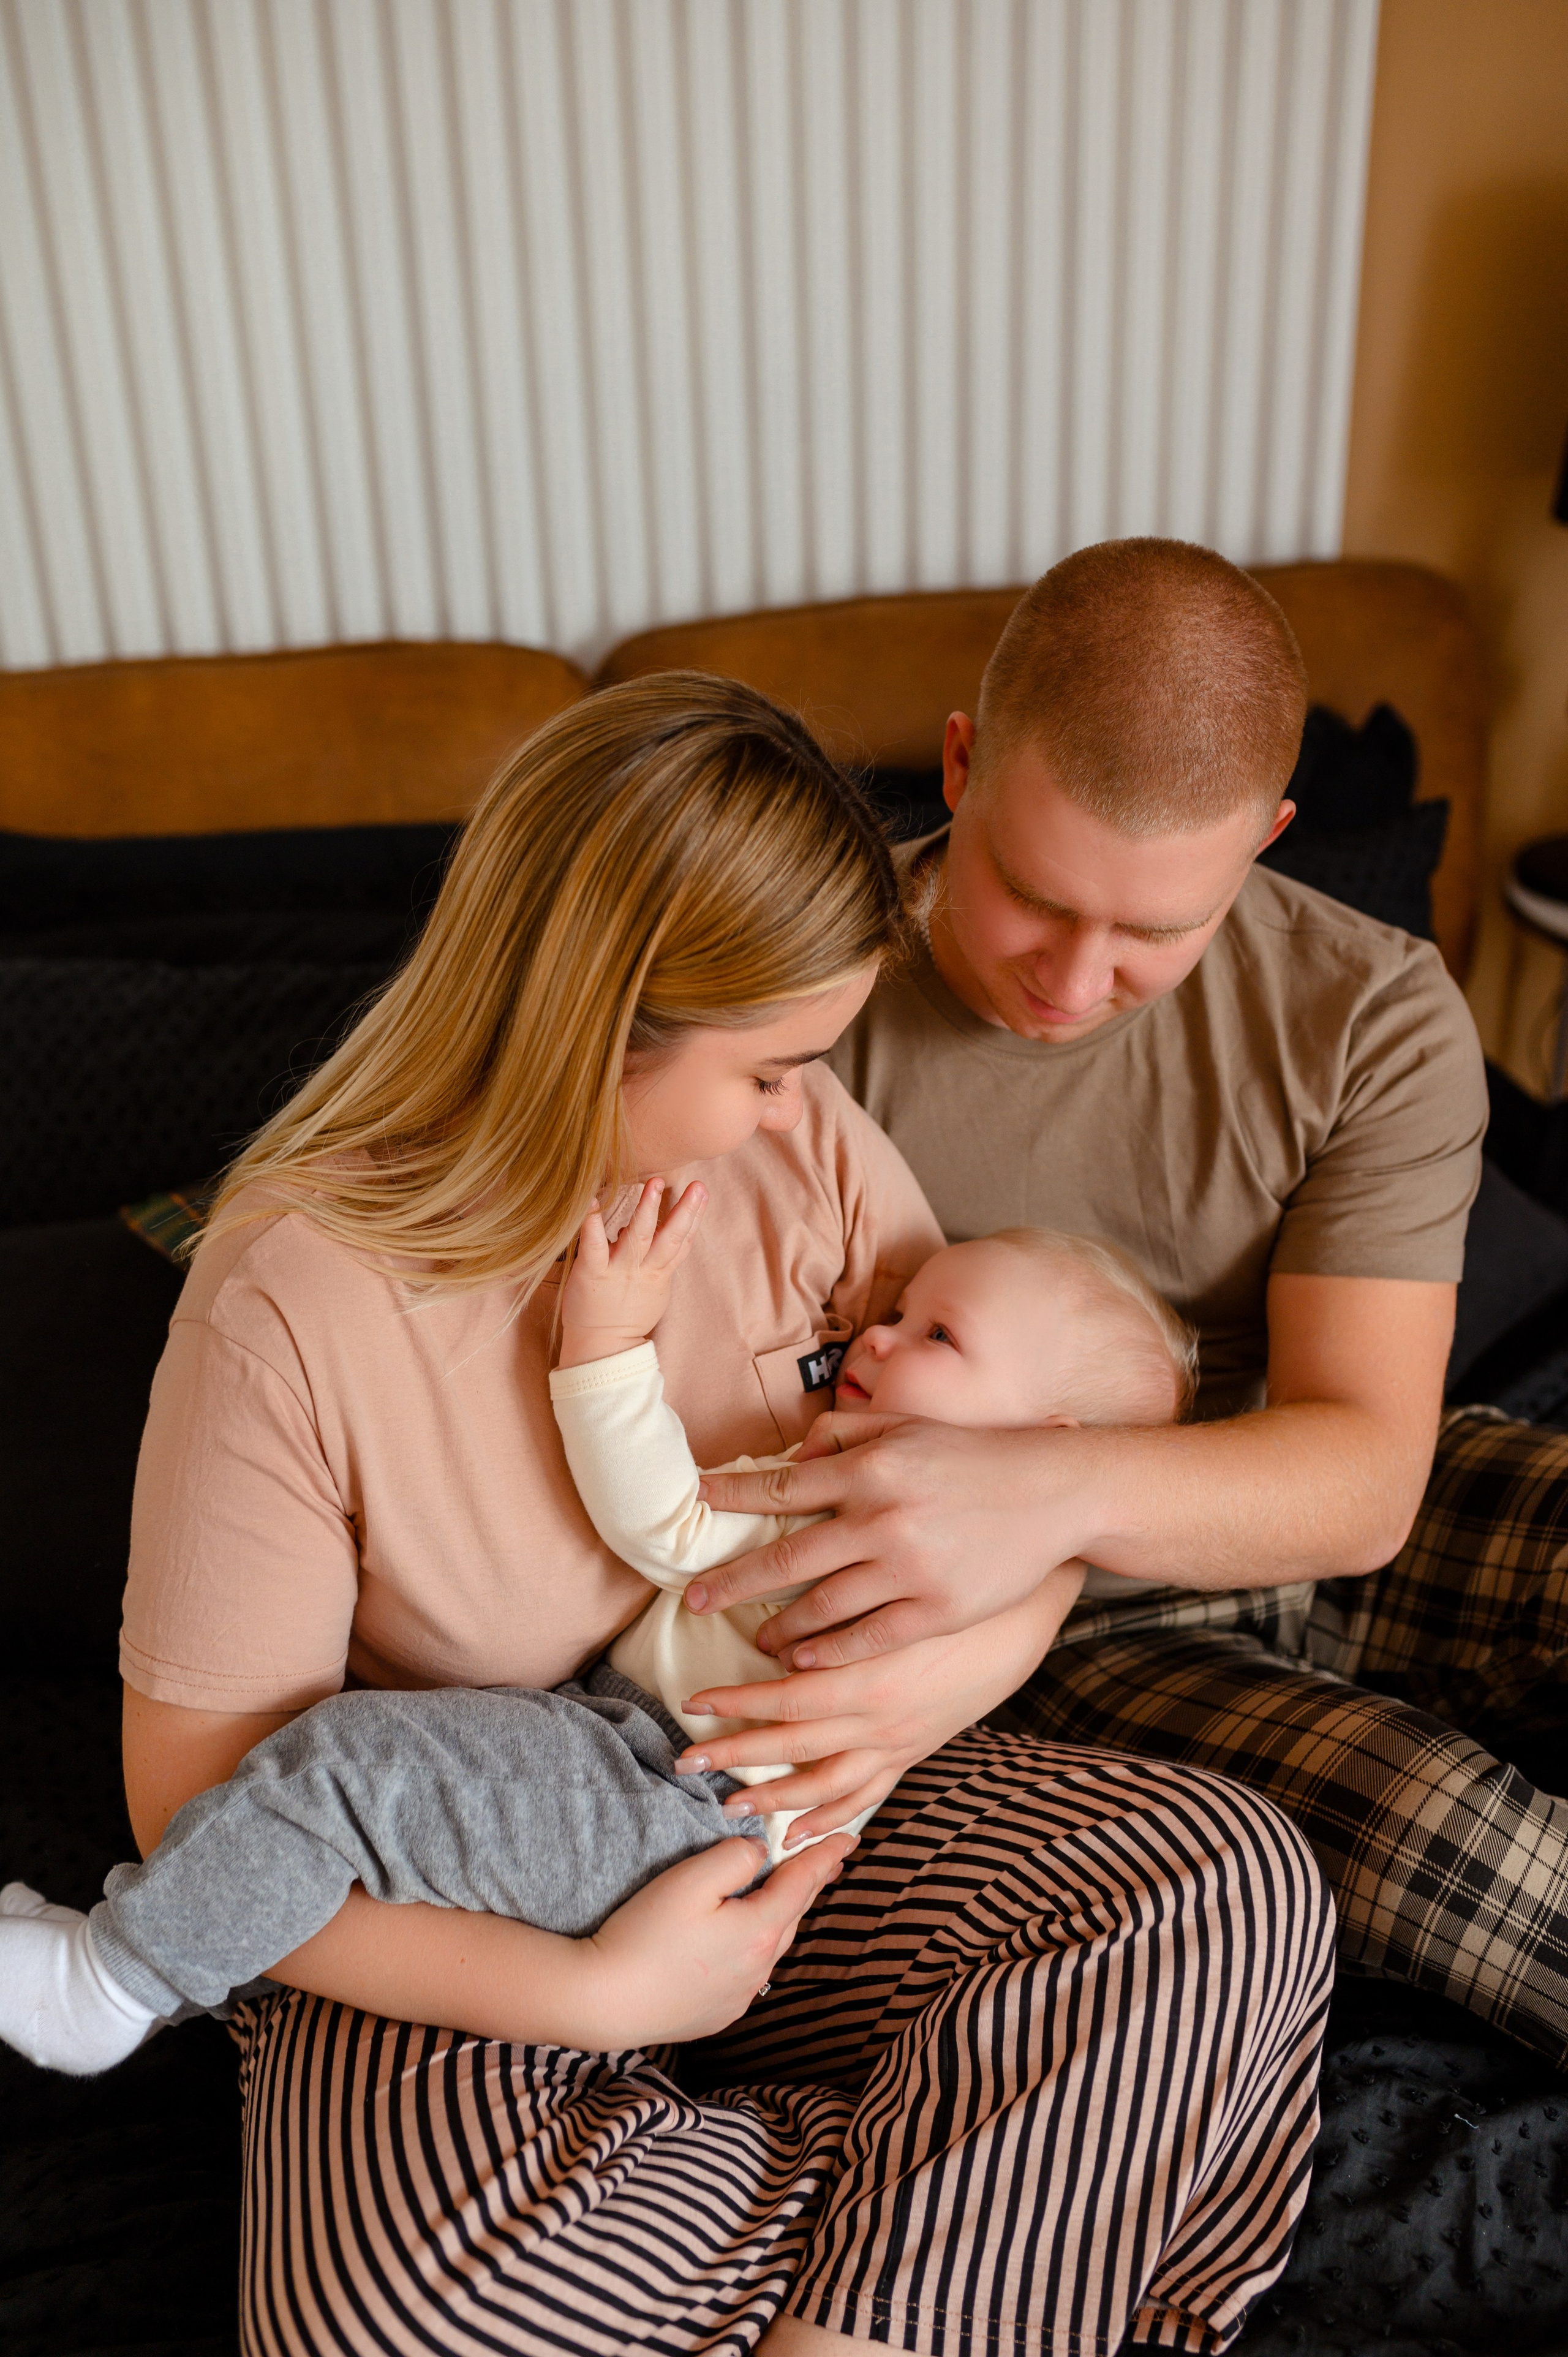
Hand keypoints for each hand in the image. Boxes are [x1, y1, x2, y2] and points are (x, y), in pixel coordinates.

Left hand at [558, 1177, 706, 1367]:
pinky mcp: (593, 1274)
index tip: (701, 1192)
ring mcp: (620, 1272)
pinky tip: (593, 1202)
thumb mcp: (649, 1289)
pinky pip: (594, 1246)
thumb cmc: (625, 1315)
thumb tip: (634, 1226)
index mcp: (659, 1273)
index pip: (681, 1242)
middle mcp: (644, 1270)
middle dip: (684, 1211)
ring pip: (638, 1237)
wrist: (603, 1347)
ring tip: (654, 1184)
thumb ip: (648, 1259)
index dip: (694, 1217)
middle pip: (670, 1238)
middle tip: (696, 1186)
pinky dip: (593, 1223)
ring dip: (648, 1209)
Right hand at [577, 1831, 854, 2043]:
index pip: (803, 1883)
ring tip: (792, 1895)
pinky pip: (750, 1971)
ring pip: (772, 1945)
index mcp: (759, 1930)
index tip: (849, 1838)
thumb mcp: (690, 1879)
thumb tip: (759, 1853)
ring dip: (784, 1916)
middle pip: (792, 1915)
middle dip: (811, 1885)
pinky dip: (757, 1947)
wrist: (605, 2001)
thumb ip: (734, 1857)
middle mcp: (758, 1968)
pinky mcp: (717, 2014)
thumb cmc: (644, 1934)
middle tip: (828, 1860)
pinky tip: (748, 1940)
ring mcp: (739, 1996)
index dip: (826, 1857)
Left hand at [673, 1577, 1081, 1844]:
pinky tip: (798, 1832)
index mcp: (869, 1674)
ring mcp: (899, 1741)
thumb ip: (835, 1597)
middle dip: (736, 1756)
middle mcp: (880, 1718)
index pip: (785, 1697)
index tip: (692, 1703)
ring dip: (775, 1797)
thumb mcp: (892, 1584)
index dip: (736, 1703)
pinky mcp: (916, 1750)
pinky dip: (831, 1818)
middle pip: (794, 1746)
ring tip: (729, 1805)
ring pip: (827, 1784)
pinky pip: (868, 1795)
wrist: (1022, 1611)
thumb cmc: (952, 1591)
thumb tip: (776, 1615)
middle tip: (685, 1763)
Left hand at [688, 1413, 1098, 1667]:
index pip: (782, 1487)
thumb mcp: (908, 1428)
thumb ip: (847, 1434)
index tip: (695, 1506)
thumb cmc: (975, 1456)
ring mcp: (908, 1569)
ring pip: (821, 1609)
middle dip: (732, 1582)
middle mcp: (881, 1518)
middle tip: (694, 1599)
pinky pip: (867, 1639)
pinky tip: (803, 1661)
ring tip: (755, 1639)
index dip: (731, 1497)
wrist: (1055, 1492)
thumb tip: (796, 1455)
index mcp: (870, 1468)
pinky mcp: (937, 1610)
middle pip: (786, 1560)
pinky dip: (829, 1652)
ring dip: (780, 1628)